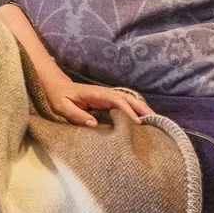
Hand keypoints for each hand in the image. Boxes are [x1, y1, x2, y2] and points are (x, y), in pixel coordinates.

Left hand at [25, 57, 154, 128]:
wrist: (56, 88)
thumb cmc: (59, 98)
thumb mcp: (62, 107)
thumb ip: (76, 115)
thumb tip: (93, 124)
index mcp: (96, 94)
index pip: (117, 101)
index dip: (129, 111)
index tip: (139, 123)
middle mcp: (106, 93)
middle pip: (129, 98)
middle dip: (143, 109)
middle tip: (157, 122)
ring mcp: (109, 96)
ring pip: (131, 101)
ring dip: (144, 110)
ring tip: (157, 122)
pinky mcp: (109, 101)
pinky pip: (126, 105)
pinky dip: (137, 111)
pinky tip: (145, 121)